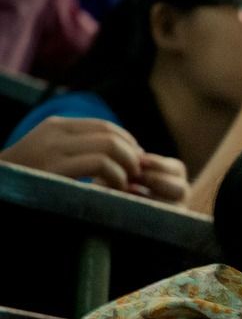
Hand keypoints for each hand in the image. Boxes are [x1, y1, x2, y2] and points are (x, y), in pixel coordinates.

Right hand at [0, 117, 185, 198]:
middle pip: (111, 135)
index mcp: (56, 126)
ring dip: (125, 169)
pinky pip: (100, 164)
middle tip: (135, 177)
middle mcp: (54, 133)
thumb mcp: (52, 156)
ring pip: (109, 147)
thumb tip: (129, 152)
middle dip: (132, 157)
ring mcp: (53, 150)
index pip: (106, 127)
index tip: (135, 164)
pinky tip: (112, 191)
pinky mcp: (55, 169)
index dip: (129, 144)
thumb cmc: (30, 181)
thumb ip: (81, 149)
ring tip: (123, 186)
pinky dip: (116, 177)